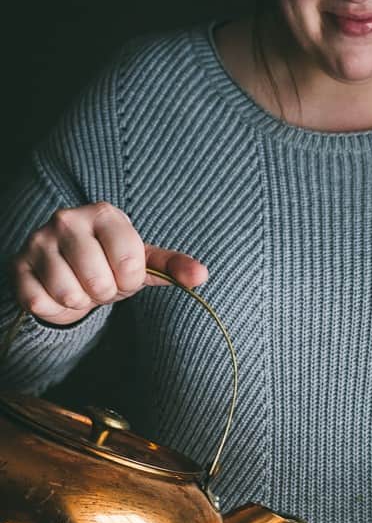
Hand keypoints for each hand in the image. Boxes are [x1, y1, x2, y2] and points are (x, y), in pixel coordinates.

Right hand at [12, 201, 207, 324]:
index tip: (123, 273)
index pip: (130, 264)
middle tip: (99, 282)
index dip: (130, 280)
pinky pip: (41, 302)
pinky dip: (55, 308)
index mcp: (104, 214)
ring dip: (80, 302)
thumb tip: (201, 276)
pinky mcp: (18, 265)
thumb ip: (173, 268)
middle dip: (104, 293)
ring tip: (80, 286)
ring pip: (69, 294)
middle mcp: (67, 219)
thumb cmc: (110, 263)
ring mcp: (38, 240)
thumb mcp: (143, 263)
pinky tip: (57, 292)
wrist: (67, 269)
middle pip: (99, 282)